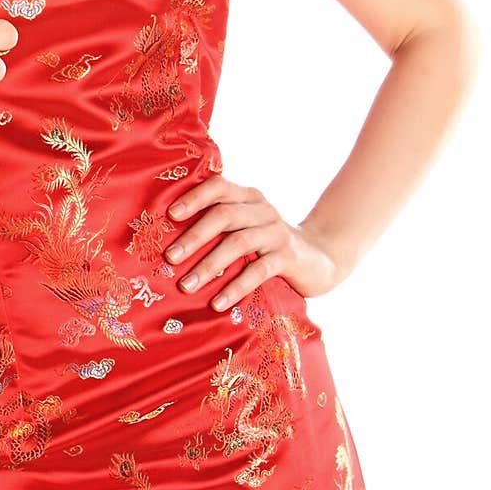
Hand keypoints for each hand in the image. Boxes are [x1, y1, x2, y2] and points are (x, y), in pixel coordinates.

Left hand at [164, 173, 348, 309]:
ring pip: (238, 243)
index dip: (194, 197)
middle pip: (224, 215)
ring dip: (209, 265)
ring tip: (186, 286)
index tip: (170, 215)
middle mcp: (262, 209)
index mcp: (247, 197)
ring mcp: (276, 232)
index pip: (219, 186)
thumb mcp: (247, 227)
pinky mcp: (289, 257)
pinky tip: (218, 302)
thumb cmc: (268, 244)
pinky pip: (259, 270)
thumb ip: (220, 225)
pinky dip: (236, 286)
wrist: (321, 258)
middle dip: (194, 236)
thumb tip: (170, 241)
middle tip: (170, 258)